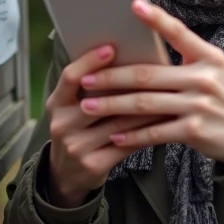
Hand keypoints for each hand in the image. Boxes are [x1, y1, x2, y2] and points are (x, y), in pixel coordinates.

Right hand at [44, 44, 164, 207]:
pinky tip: (162, 122)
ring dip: (146, 109)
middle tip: (156, 69)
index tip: (111, 48)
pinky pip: (126, 144)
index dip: (90, 61)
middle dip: (130, 86)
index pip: (70, 77)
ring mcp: (77, 147)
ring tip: (168, 94)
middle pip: (101, 101)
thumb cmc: (77, 130)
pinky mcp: (94, 165)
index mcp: (56, 104)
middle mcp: (62, 125)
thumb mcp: (71, 108)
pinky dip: (146, 131)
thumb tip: (125, 57)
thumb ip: (90, 88)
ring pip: (119, 123)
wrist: (66, 174)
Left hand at [76, 0, 223, 164]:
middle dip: (111, 77)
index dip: (156, 19)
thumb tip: (145, 50)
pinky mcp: (194, 131)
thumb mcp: (216, 69)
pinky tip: (115, 134)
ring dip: (112, 105)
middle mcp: (204, 78)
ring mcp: (198, 106)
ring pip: (145, 104)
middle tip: (86, 79)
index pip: (179, 33)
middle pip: (147, 75)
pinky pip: (155, 132)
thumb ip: (187, 59)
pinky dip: (132, 135)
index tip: (134, 6)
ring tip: (89, 105)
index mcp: (209, 56)